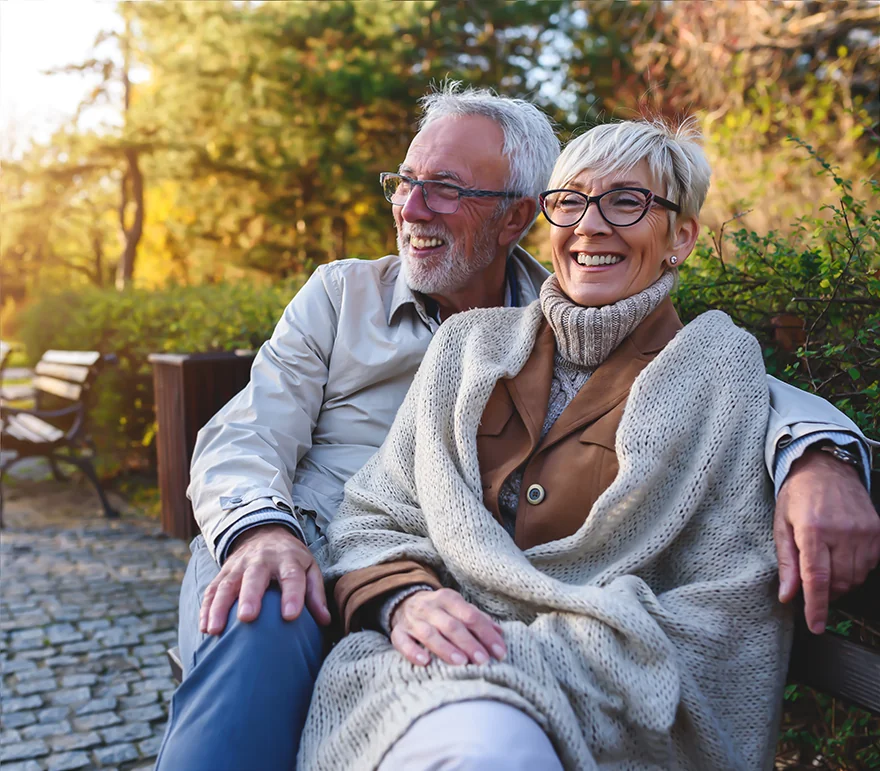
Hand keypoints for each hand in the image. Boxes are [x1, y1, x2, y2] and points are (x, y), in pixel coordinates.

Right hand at [199, 524, 330, 634]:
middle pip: (254, 577)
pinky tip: (205, 627)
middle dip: (250, 596)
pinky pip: (212, 589)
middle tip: (247, 618)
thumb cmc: (291, 559)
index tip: (290, 616)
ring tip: (215, 629)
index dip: (292, 595)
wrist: (265, 533)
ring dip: (219, 607)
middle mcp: (262, 560)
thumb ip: (315, 593)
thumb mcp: (309, 568)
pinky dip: (206, 608)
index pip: (292, 576)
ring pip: (227, 584)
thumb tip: (325, 621)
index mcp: (288, 559)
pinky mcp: (223, 572)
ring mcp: (239, 565)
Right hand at [389, 588, 506, 666]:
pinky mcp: (398, 632)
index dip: (486, 634)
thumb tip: (500, 634)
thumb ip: (478, 620)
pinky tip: (425, 662)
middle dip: (469, 643)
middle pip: (451, 625)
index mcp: (448, 598)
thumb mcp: (458, 608)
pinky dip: (413, 651)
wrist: (404, 602)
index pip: (471, 615)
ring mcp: (412, 619)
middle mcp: (430, 607)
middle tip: (483, 661)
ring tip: (461, 663)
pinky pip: (402, 641)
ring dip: (445, 648)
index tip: (500, 652)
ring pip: (429, 633)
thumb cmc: (440, 611)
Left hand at [775, 448, 879, 633]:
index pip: (817, 579)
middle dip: (825, 593)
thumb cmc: (798, 496)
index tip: (815, 626)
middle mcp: (842, 532)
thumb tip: (787, 595)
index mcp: (813, 530)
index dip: (817, 607)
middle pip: (838, 583)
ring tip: (826, 566)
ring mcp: (863, 532)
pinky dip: (855, 569)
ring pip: (855, 577)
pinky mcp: (877, 531)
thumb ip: (786, 562)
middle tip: (812, 586)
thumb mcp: (781, 525)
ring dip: (840, 582)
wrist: (826, 468)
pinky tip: (842, 557)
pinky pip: (870, 565)